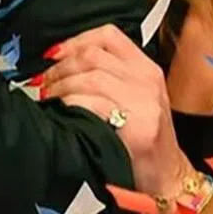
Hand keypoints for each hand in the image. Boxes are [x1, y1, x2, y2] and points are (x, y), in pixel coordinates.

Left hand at [41, 24, 192, 199]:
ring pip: (90, 78)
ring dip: (60, 86)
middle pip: (93, 56)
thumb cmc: (145, 139)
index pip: (108, 36)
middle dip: (60, 67)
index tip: (53, 54)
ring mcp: (144, 103)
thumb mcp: (136, 97)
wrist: (169, 177)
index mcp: (146, 69)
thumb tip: (60, 63)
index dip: (74, 41)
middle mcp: (147, 80)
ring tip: (48, 98)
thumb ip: (108, 75)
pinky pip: (94, 104)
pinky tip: (63, 112)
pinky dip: (71, 104)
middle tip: (43, 82)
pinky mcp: (138, 127)